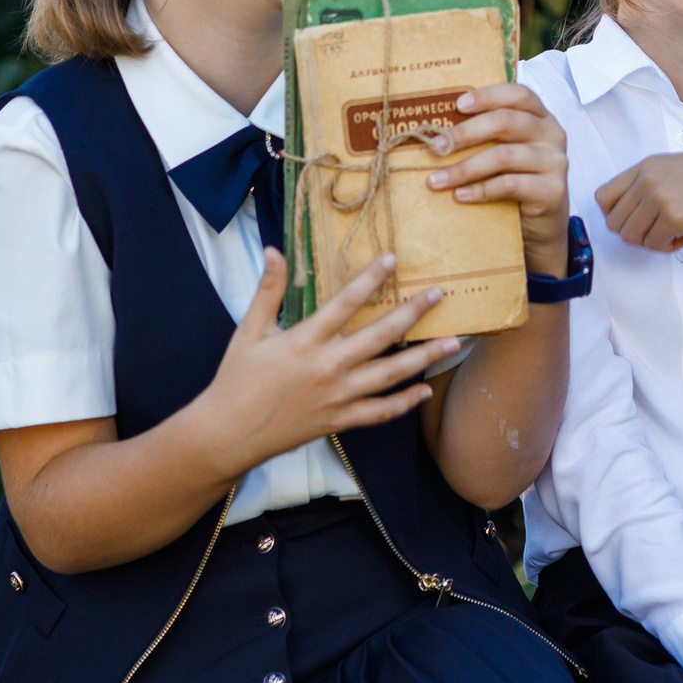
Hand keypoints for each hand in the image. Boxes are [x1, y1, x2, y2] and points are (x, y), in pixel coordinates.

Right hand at [188, 249, 456, 477]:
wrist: (229, 432)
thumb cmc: (237, 378)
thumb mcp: (248, 330)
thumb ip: (267, 290)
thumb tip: (273, 250)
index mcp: (304, 341)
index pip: (345, 303)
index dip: (371, 278)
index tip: (393, 259)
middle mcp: (328, 367)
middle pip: (380, 336)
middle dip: (413, 313)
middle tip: (439, 295)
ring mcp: (338, 396)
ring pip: (391, 375)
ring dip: (424, 357)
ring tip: (453, 342)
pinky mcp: (340, 420)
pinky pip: (380, 412)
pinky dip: (405, 403)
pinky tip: (426, 390)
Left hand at [425, 82, 571, 276]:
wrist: (542, 224)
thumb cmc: (516, 179)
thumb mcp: (506, 151)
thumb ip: (486, 135)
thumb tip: (437, 131)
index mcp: (540, 116)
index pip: (518, 95)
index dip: (488, 96)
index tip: (458, 105)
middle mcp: (552, 134)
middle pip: (506, 122)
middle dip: (465, 133)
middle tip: (436, 147)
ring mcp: (555, 162)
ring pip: (504, 156)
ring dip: (464, 168)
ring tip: (436, 180)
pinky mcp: (553, 190)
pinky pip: (510, 185)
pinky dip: (480, 190)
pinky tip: (459, 195)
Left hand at [594, 152, 682, 251]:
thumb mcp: (675, 170)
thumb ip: (647, 185)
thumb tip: (623, 217)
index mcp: (646, 165)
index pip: (602, 197)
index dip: (616, 216)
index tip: (638, 221)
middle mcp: (648, 179)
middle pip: (614, 222)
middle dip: (635, 234)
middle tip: (660, 232)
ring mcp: (659, 196)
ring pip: (631, 237)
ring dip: (652, 243)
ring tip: (676, 233)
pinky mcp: (674, 216)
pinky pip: (654, 245)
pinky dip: (669, 248)